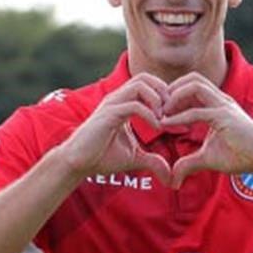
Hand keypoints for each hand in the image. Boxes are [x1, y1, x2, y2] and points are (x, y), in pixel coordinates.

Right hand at [55, 73, 172, 184]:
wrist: (78, 163)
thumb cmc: (101, 157)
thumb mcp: (134, 158)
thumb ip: (153, 161)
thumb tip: (170, 175)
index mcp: (123, 103)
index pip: (147, 84)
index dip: (164, 95)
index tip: (174, 114)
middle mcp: (117, 99)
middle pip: (145, 78)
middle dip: (163, 91)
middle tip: (172, 112)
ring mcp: (112, 105)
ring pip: (140, 85)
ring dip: (158, 100)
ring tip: (164, 119)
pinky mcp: (108, 115)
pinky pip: (134, 105)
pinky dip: (150, 114)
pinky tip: (157, 127)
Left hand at [160, 72, 252, 187]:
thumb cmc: (240, 154)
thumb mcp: (207, 158)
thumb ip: (189, 163)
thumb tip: (174, 179)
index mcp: (217, 103)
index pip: (192, 85)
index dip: (174, 94)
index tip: (160, 110)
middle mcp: (220, 100)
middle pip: (192, 79)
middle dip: (171, 89)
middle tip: (156, 107)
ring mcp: (223, 106)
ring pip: (194, 86)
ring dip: (173, 97)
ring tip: (160, 113)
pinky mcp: (225, 117)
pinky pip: (197, 111)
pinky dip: (178, 117)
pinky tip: (166, 125)